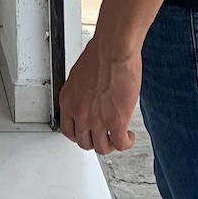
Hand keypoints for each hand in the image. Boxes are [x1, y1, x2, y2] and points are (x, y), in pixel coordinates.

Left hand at [58, 35, 139, 154]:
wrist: (113, 51)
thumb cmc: (99, 55)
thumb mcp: (79, 77)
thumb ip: (81, 94)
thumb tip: (87, 100)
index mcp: (68, 100)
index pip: (68, 130)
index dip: (80, 135)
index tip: (88, 132)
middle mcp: (80, 113)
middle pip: (84, 142)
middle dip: (96, 140)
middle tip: (105, 135)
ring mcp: (97, 119)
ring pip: (102, 147)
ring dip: (111, 144)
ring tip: (118, 136)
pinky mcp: (116, 122)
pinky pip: (120, 144)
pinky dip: (126, 143)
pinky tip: (129, 135)